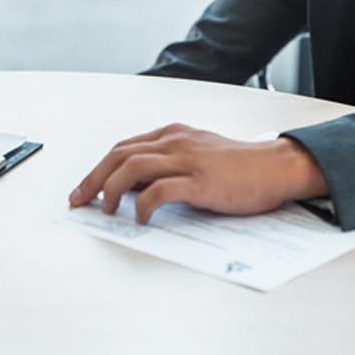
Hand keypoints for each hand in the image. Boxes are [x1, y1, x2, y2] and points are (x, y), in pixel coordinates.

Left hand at [67, 123, 328, 223]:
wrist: (276, 167)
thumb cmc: (239, 167)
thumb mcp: (196, 156)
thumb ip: (166, 165)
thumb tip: (132, 188)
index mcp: (173, 134)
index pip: (123, 148)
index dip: (98, 168)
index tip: (83, 189)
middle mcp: (176, 142)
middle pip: (120, 155)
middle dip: (93, 179)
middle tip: (78, 201)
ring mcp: (188, 160)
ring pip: (133, 168)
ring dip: (111, 190)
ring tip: (106, 210)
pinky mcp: (201, 182)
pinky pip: (161, 190)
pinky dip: (144, 206)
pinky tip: (141, 220)